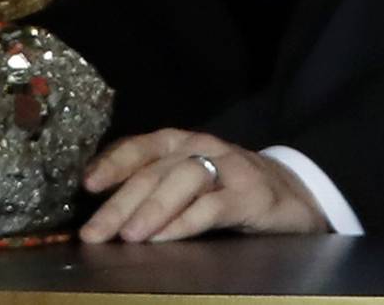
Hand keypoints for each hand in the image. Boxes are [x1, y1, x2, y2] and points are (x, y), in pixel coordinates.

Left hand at [80, 128, 329, 241]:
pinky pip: (214, 206)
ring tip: (129, 236)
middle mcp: (204, 149)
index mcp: (184, 144)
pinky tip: (165, 238)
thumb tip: (102, 216)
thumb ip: (155, 189)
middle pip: (156, 170)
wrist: (295, 195)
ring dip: (153, 208)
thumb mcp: (191, 182)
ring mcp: (230, 169)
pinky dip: (186, 221)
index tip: (87, 185)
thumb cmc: (230, 190)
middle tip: (94, 232)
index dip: (113, 162)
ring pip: (184, 180)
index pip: (143, 146)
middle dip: (121, 202)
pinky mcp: (251, 195)